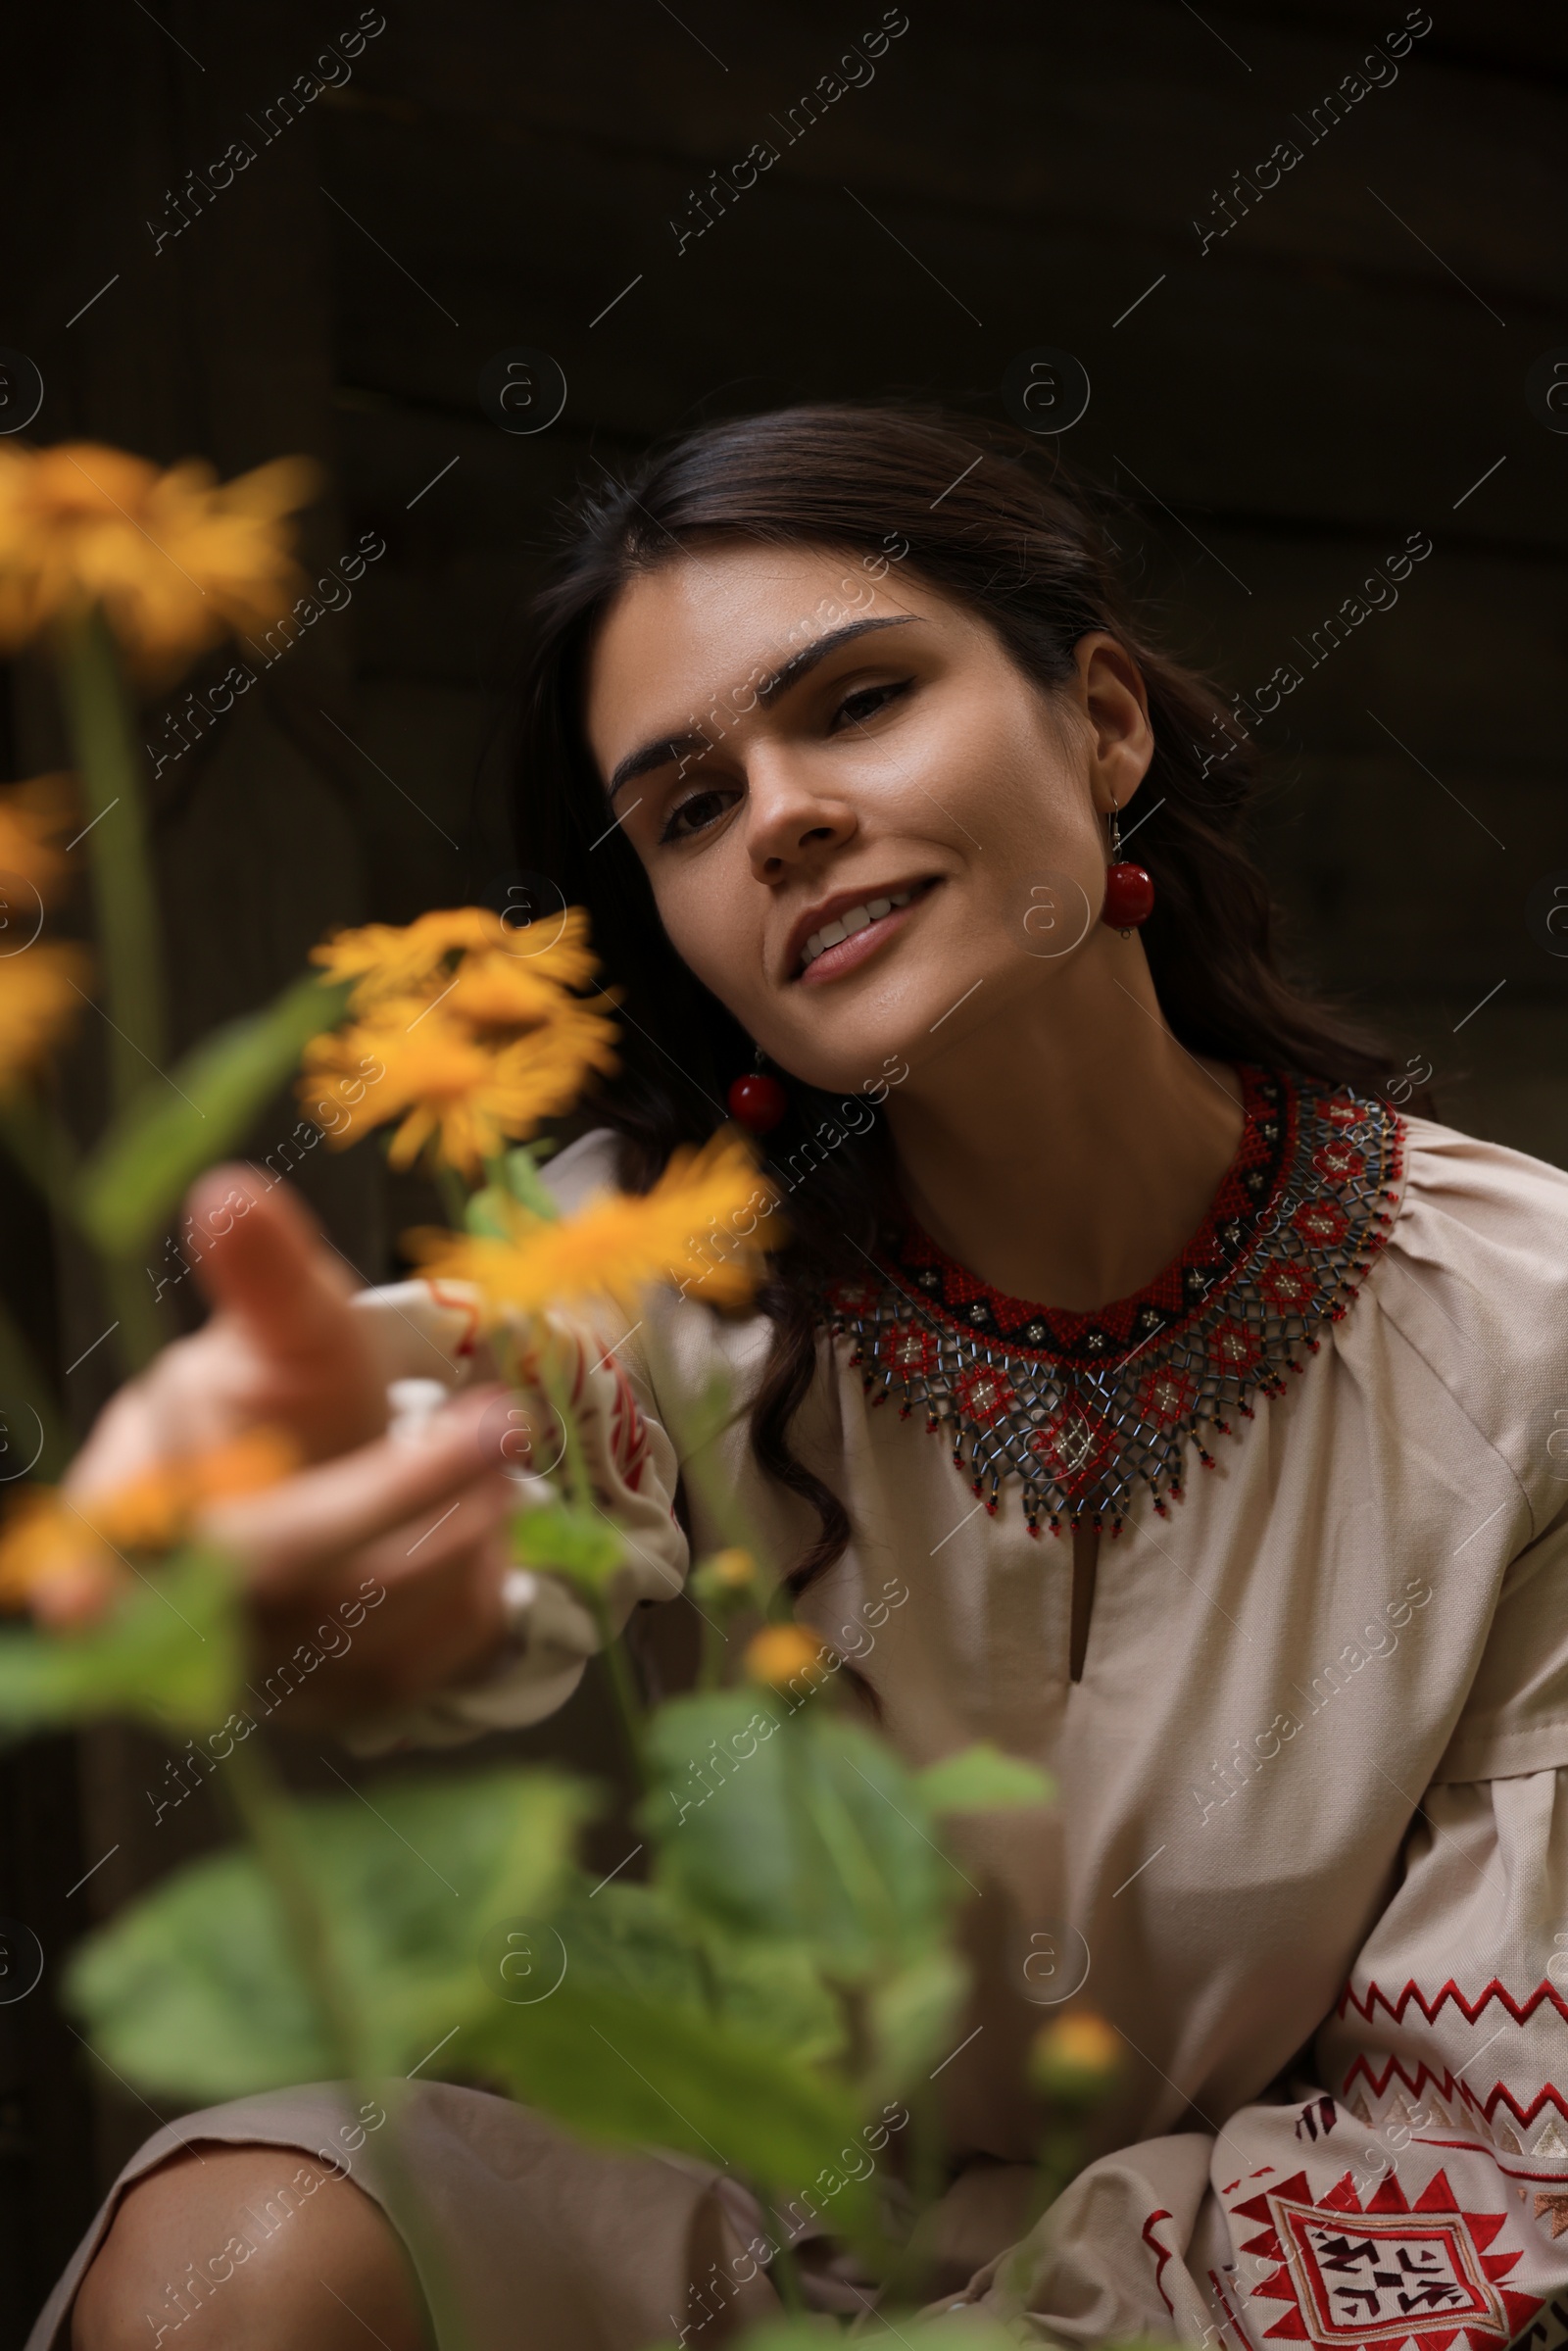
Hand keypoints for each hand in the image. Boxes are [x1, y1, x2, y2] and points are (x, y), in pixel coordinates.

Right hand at [67, 1165, 516, 1719]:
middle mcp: (191, 1604)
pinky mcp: (353, 1699)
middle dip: (395, 1494)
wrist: (354, 1491)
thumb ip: (265, 1278)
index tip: (84, 1594)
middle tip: (497, 1427)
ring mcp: (271, 1668)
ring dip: (458, 1528)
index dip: (88, 1581)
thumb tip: (227, 1193)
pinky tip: (476, 1522)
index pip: (109, 1547)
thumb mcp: (287, 1332)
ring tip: (495, 1453)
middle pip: (275, 1570)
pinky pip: (432, 1651)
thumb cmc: (292, 1402)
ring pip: (374, 1615)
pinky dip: (478, 1576)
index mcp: (139, 1506)